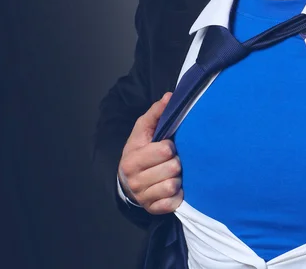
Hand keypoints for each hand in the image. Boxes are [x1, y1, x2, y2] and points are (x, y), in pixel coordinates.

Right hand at [117, 92, 183, 213]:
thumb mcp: (144, 129)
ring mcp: (144, 196)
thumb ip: (156, 112)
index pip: (164, 150)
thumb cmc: (140, 149)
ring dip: (177, 178)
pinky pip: (173, 203)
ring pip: (173, 185)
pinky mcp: (153, 209)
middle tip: (172, 160)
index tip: (167, 145)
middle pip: (172, 168)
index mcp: (132, 158)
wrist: (128, 179)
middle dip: (175, 162)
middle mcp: (135, 180)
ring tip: (172, 173)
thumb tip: (170, 97)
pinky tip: (173, 188)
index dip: (170, 146)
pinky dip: (177, 196)